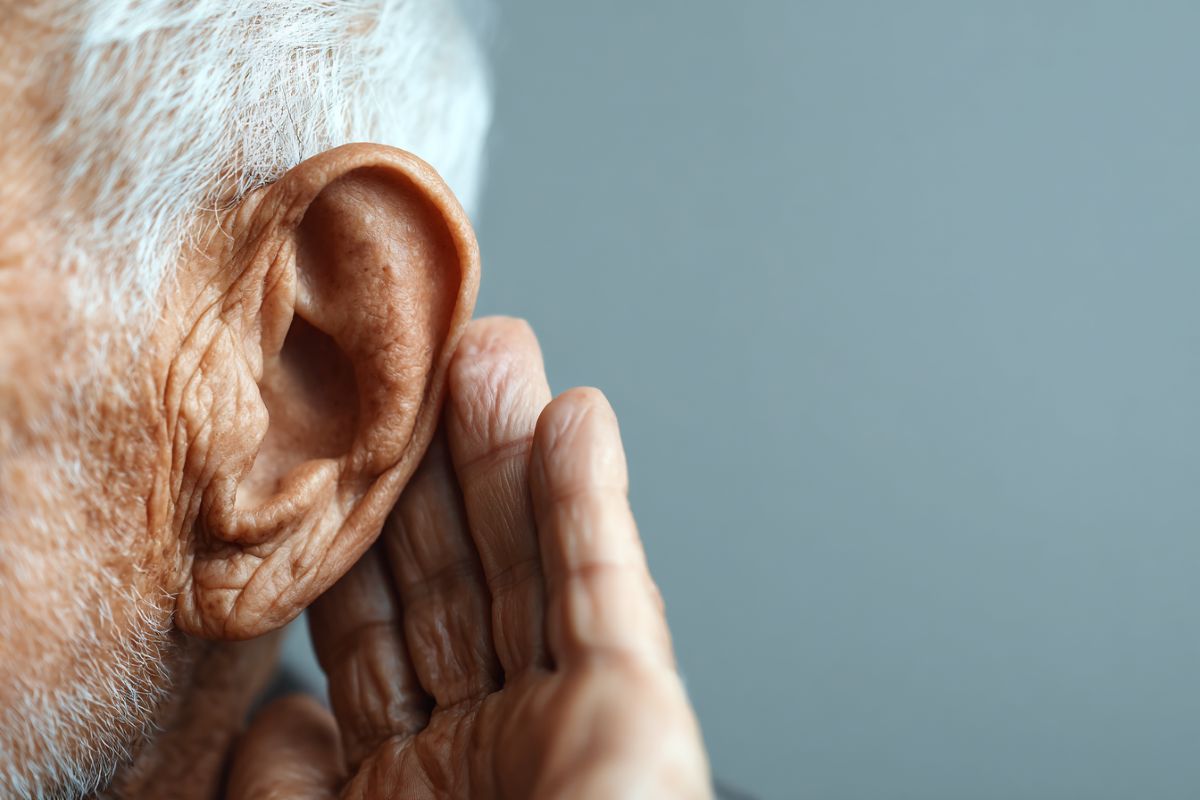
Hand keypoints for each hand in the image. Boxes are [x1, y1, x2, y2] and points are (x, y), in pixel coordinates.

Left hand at [227, 318, 711, 798]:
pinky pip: (603, 585)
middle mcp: (489, 740)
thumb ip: (287, 780)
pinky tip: (575, 420)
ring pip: (530, 558)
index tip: (347, 450)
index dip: (366, 528)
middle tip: (427, 365)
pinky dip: (590, 500)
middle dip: (443, 461)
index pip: (380, 625)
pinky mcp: (630, 698)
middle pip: (460, 570)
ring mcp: (563, 715)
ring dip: (514, 451)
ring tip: (492, 352)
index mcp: (413, 776)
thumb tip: (280, 717)